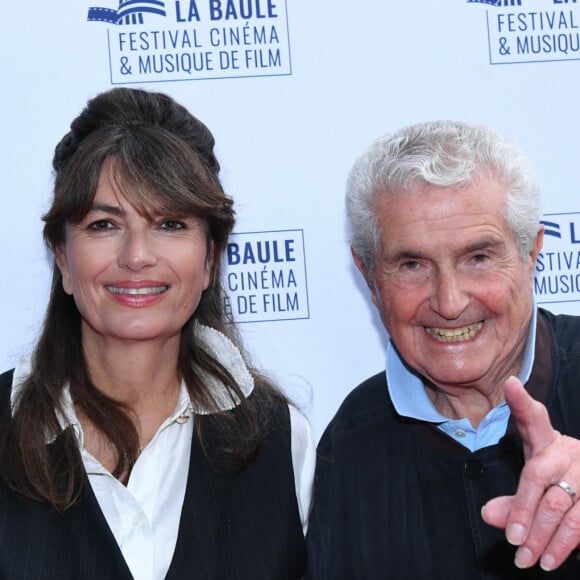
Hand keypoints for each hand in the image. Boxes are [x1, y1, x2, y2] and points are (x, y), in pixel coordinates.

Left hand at [481, 376, 579, 570]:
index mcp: (548, 442)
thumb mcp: (534, 486)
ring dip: (545, 538)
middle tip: (513, 542)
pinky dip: (566, 545)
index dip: (521, 402)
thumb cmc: (557, 482)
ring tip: (528, 559)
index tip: (510, 385)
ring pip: (564, 506)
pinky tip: (551, 558)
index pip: (533, 420)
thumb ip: (512, 500)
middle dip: (524, 513)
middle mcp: (570, 452)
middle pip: (540, 477)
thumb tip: (488, 515)